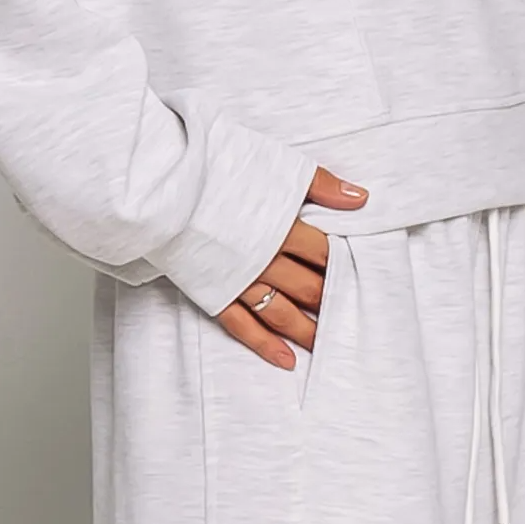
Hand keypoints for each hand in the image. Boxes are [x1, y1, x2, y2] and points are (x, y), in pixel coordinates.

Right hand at [216, 167, 366, 369]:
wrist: (164, 181)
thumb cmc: (215, 166)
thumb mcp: (274, 165)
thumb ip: (319, 184)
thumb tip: (360, 199)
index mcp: (282, 228)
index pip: (324, 254)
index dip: (344, 266)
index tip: (360, 277)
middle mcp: (265, 260)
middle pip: (308, 287)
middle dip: (331, 302)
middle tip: (350, 316)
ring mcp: (238, 280)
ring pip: (281, 313)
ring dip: (306, 331)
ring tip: (326, 345)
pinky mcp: (213, 292)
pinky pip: (243, 326)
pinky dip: (266, 345)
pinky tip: (285, 359)